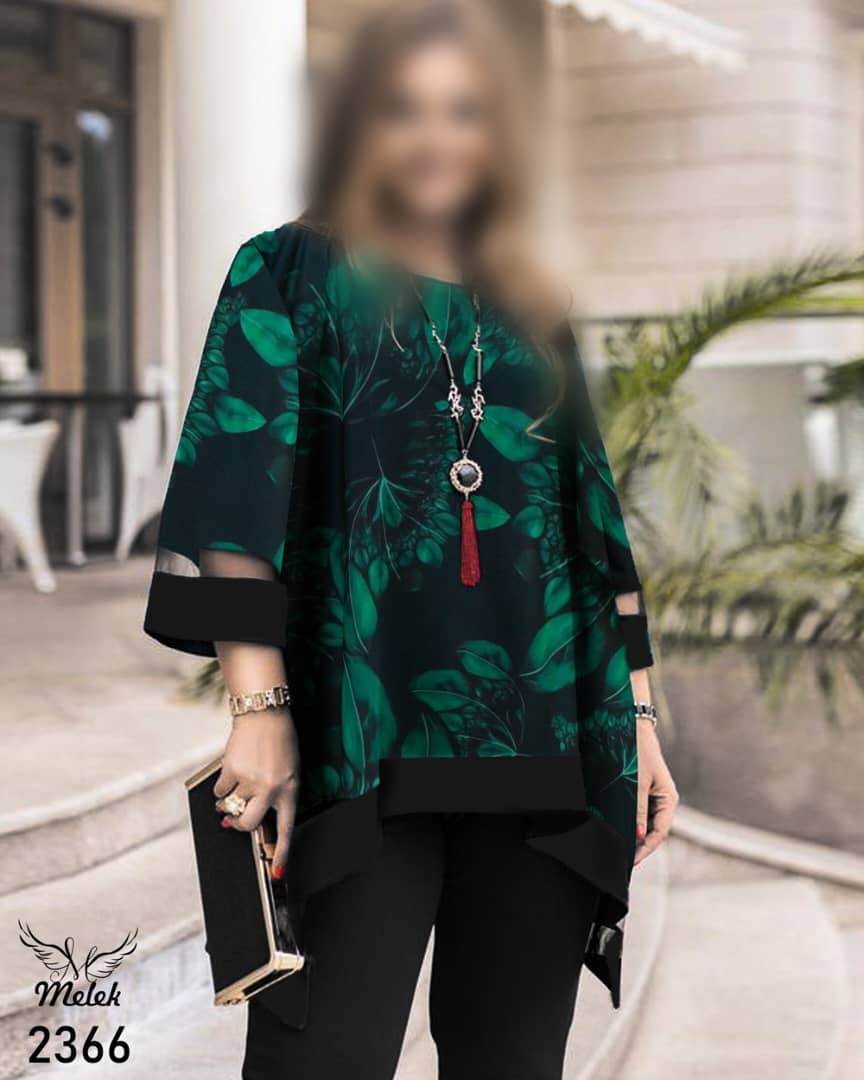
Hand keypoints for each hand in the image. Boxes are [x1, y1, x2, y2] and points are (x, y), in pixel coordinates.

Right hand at [214, 709, 299, 878]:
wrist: (264, 715)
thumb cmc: (279, 743)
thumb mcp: (288, 771)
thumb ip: (274, 795)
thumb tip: (240, 817)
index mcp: (289, 790)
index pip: (286, 830)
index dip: (281, 853)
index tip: (276, 873)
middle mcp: (271, 789)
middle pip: (247, 825)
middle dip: (237, 826)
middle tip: (233, 820)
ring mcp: (250, 781)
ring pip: (230, 808)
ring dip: (226, 803)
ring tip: (234, 788)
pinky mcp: (232, 771)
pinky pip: (219, 792)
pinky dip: (221, 787)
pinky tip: (231, 773)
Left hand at [634, 718, 677, 865]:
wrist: (633, 728)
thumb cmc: (638, 753)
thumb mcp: (637, 783)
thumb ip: (638, 809)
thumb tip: (638, 835)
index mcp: (669, 800)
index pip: (660, 833)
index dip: (646, 849)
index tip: (632, 861)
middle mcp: (664, 801)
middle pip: (654, 831)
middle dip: (640, 846)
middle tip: (623, 860)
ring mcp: (655, 797)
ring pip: (646, 824)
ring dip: (635, 836)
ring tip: (620, 849)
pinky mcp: (644, 793)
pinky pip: (640, 814)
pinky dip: (632, 824)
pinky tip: (620, 830)